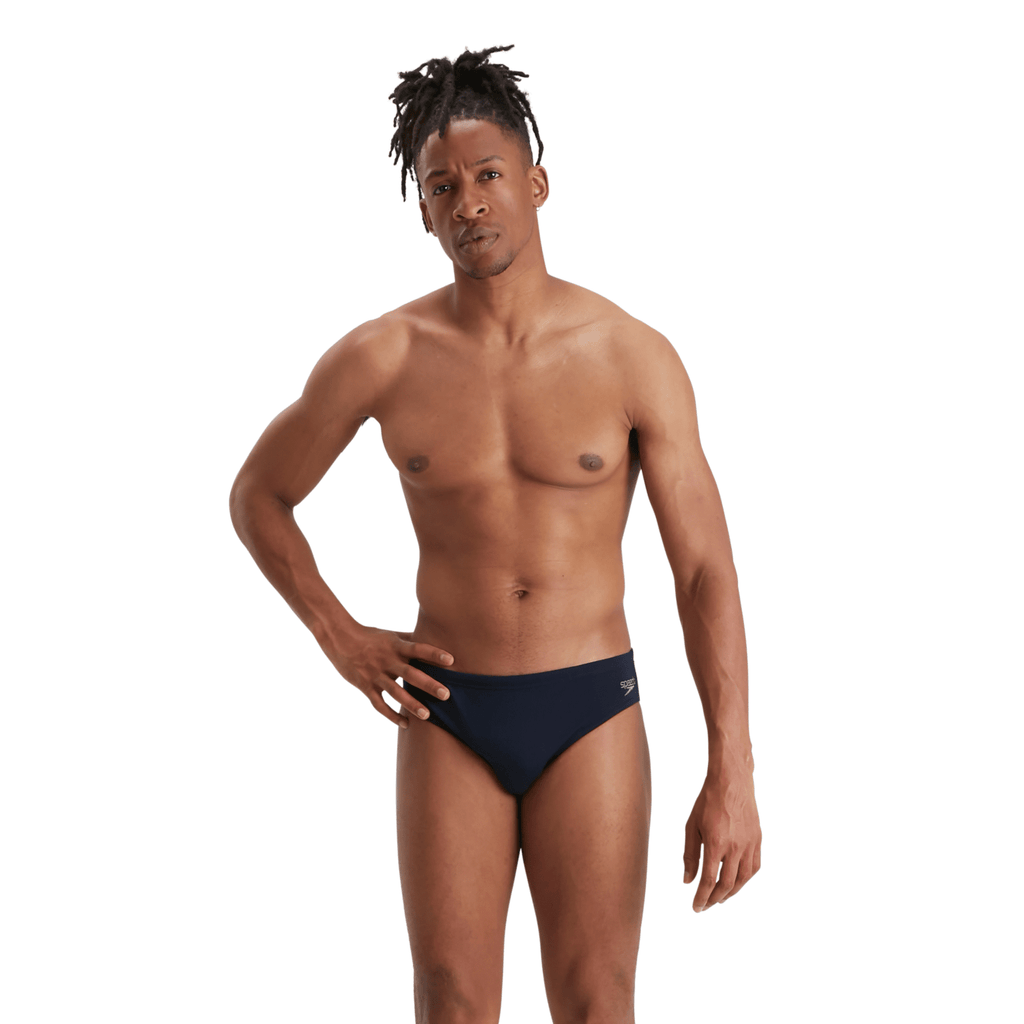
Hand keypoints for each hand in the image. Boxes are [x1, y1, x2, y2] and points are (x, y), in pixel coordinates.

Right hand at [317, 623, 453, 728]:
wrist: (340, 639)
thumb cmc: (370, 636)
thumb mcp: (391, 635)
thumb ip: (410, 640)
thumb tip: (431, 638)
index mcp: (395, 646)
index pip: (418, 648)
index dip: (434, 654)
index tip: (451, 660)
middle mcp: (387, 661)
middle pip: (410, 674)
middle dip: (428, 685)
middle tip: (446, 694)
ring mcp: (375, 675)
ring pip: (395, 692)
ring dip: (412, 704)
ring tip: (427, 716)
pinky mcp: (365, 687)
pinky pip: (380, 705)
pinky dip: (392, 715)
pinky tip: (405, 724)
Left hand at [683, 771, 760, 911]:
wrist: (731, 782)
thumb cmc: (707, 802)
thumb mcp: (691, 827)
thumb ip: (690, 855)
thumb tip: (688, 881)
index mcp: (715, 844)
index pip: (708, 881)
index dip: (702, 898)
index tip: (696, 907)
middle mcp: (735, 848)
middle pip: (726, 885)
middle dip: (714, 899)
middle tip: (706, 905)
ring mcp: (749, 845)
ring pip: (743, 879)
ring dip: (731, 893)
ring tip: (720, 898)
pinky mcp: (758, 840)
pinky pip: (754, 867)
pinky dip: (745, 879)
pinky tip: (737, 882)